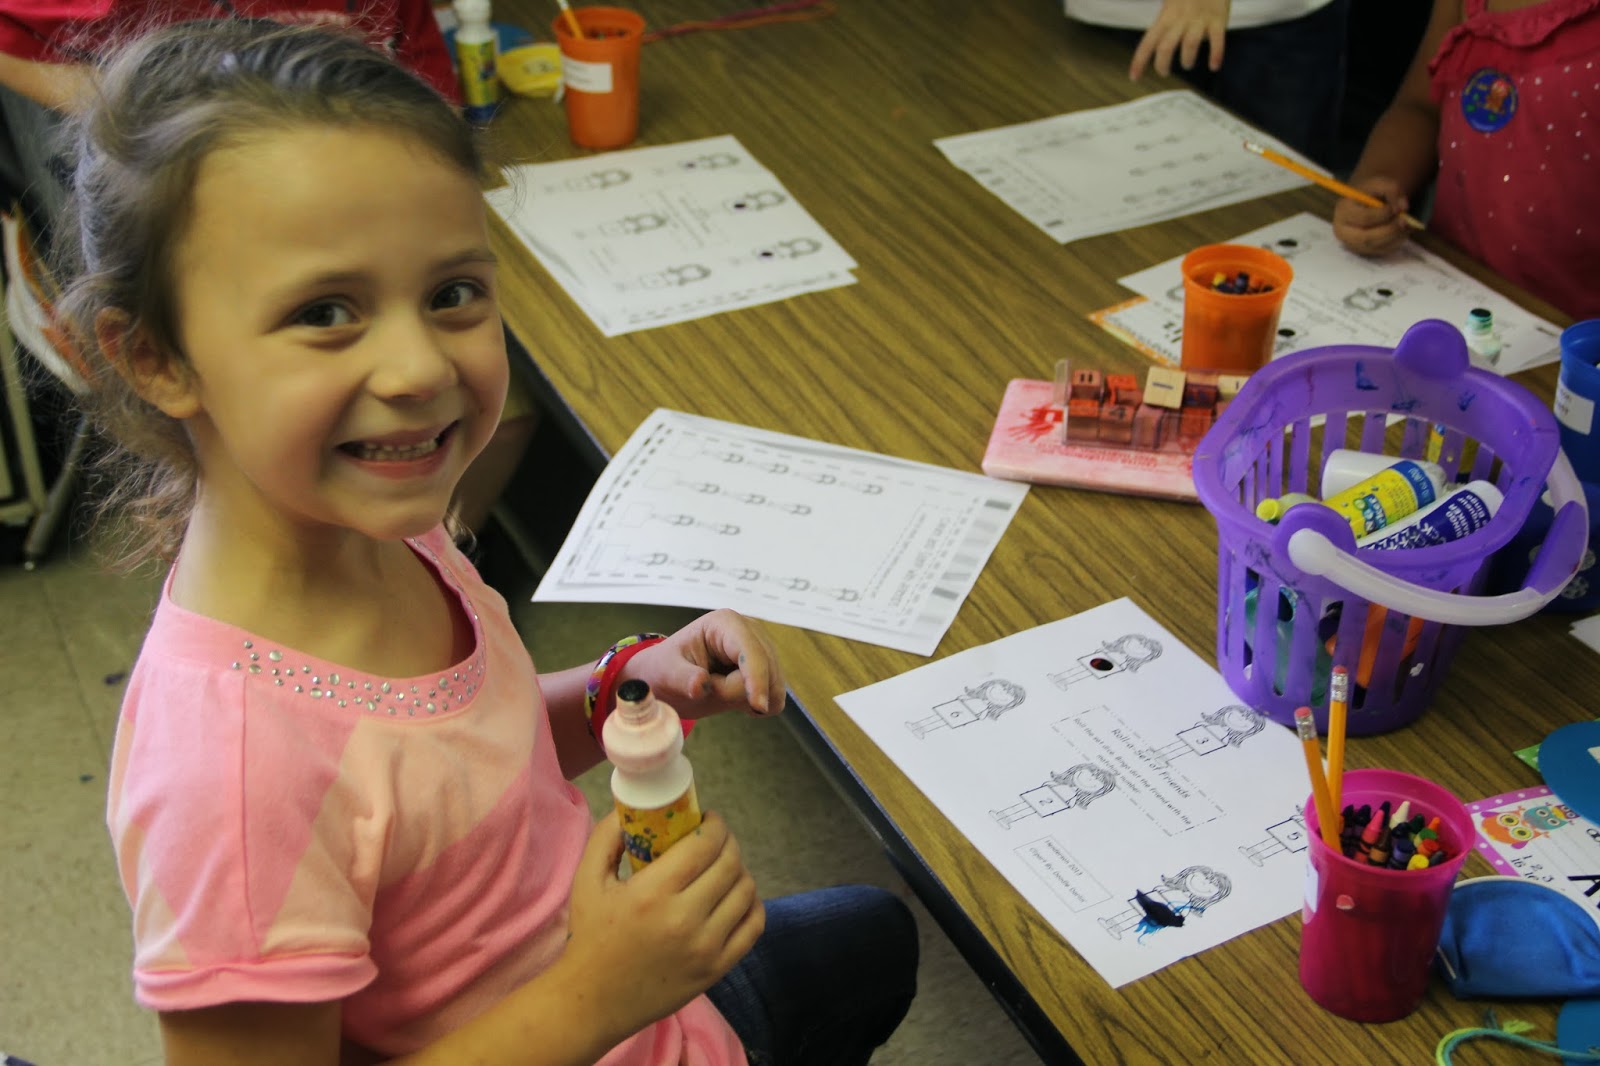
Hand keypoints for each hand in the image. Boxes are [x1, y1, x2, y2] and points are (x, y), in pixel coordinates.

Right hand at [565, 811, 764, 1036]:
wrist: (593, 1001)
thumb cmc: (590, 936)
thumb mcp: (587, 880)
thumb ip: (608, 836)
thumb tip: (633, 806)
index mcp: (653, 893)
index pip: (705, 845)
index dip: (714, 824)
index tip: (708, 819)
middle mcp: (684, 919)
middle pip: (730, 864)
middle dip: (727, 842)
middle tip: (715, 839)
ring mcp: (705, 948)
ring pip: (745, 891)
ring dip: (739, 870)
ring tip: (723, 867)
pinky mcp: (716, 970)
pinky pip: (754, 926)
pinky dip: (751, 904)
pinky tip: (735, 896)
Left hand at [623, 609, 785, 720]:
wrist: (669, 677)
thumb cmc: (666, 668)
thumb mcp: (666, 672)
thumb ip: (683, 678)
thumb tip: (700, 685)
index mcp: (726, 623)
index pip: (751, 652)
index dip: (757, 679)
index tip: (757, 706)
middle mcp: (750, 631)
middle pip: (765, 670)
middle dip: (739, 691)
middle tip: (707, 689)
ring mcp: (762, 648)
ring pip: (773, 686)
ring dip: (746, 699)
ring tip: (717, 690)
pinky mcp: (767, 668)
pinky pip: (775, 695)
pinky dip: (758, 705)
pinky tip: (734, 701)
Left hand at [1130, 0, 1228, 79]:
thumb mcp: (1169, 4)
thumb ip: (1162, 24)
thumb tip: (1155, 46)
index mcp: (1165, 18)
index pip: (1147, 43)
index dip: (1139, 62)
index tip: (1134, 78)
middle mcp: (1180, 20)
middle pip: (1166, 48)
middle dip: (1162, 65)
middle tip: (1164, 72)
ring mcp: (1199, 20)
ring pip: (1189, 45)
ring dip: (1187, 60)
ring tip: (1187, 64)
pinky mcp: (1218, 20)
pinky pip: (1217, 40)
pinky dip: (1216, 55)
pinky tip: (1214, 66)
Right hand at [1332, 176, 1412, 256]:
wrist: (1364, 200)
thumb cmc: (1371, 191)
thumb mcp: (1380, 182)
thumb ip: (1392, 189)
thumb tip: (1403, 207)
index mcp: (1343, 211)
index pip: (1364, 218)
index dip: (1383, 214)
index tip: (1398, 208)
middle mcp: (1343, 230)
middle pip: (1366, 237)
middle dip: (1389, 230)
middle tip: (1405, 221)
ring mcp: (1352, 243)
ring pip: (1375, 246)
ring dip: (1394, 237)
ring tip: (1407, 225)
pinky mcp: (1362, 251)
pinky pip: (1380, 252)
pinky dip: (1395, 243)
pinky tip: (1402, 232)